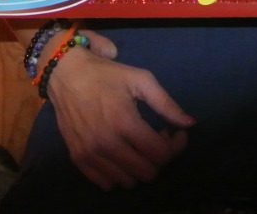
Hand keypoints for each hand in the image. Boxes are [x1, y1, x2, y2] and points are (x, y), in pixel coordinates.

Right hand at [46, 34, 194, 188]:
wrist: (65, 73)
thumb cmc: (106, 74)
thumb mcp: (141, 79)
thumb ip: (166, 104)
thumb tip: (191, 123)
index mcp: (125, 123)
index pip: (161, 154)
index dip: (175, 145)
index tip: (173, 131)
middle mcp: (107, 144)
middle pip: (147, 173)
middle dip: (159, 158)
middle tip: (156, 138)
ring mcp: (90, 154)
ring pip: (128, 182)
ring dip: (139, 166)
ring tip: (138, 145)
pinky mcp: (77, 158)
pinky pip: (105, 183)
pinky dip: (118, 174)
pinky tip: (120, 154)